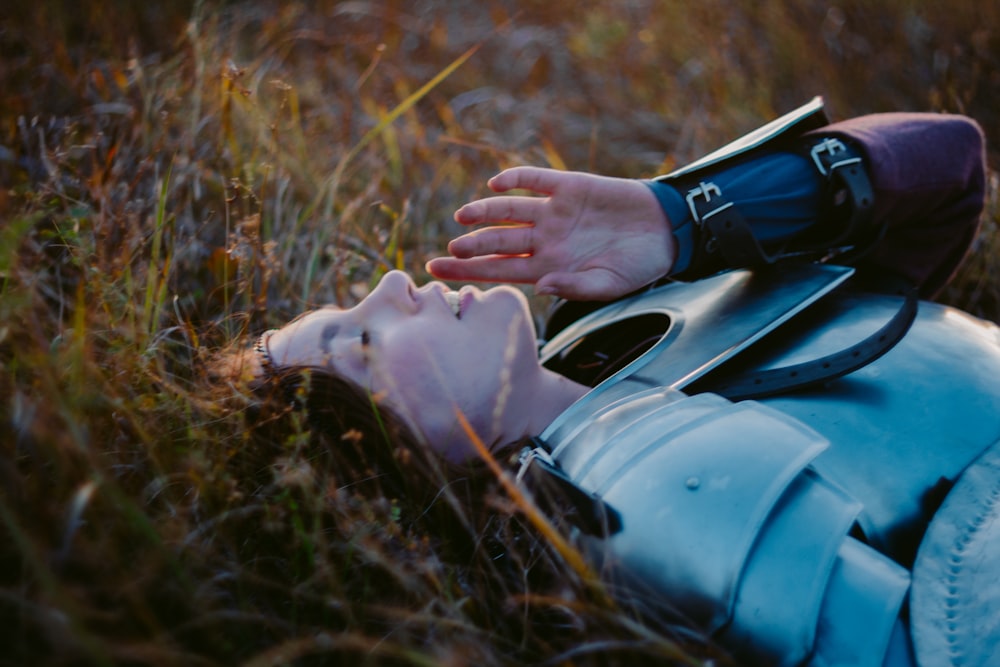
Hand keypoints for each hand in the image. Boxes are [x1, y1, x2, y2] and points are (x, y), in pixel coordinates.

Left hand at [425, 167, 675, 300]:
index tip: (436, 271)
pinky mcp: (569, 186)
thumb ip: (574, 288)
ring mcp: (554, 212)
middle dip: (469, 248)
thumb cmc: (638, 266)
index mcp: (548, 266)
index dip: (467, 271)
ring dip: (484, 212)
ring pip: (509, 210)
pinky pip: (535, 180)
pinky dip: (515, 178)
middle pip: (497, 242)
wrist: (666, 231)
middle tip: (447, 252)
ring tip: (462, 216)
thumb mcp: (609, 285)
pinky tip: (495, 182)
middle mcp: (544, 238)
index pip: (498, 270)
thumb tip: (539, 287)